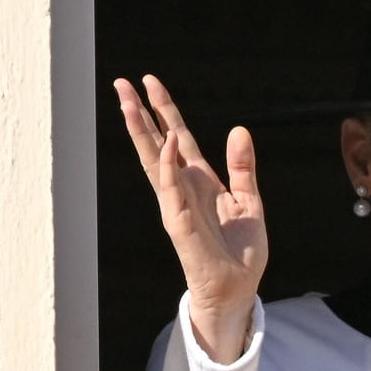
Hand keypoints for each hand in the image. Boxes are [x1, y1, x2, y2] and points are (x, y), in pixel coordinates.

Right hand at [114, 75, 268, 362]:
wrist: (238, 289)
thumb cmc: (240, 251)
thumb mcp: (249, 201)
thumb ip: (243, 168)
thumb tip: (239, 130)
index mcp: (199, 181)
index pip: (178, 137)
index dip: (165, 110)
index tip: (150, 82)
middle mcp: (183, 189)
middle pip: (157, 143)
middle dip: (140, 113)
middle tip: (121, 82)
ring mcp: (177, 204)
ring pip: (154, 161)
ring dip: (142, 131)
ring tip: (128, 102)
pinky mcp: (180, 223)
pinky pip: (171, 189)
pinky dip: (169, 165)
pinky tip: (167, 142)